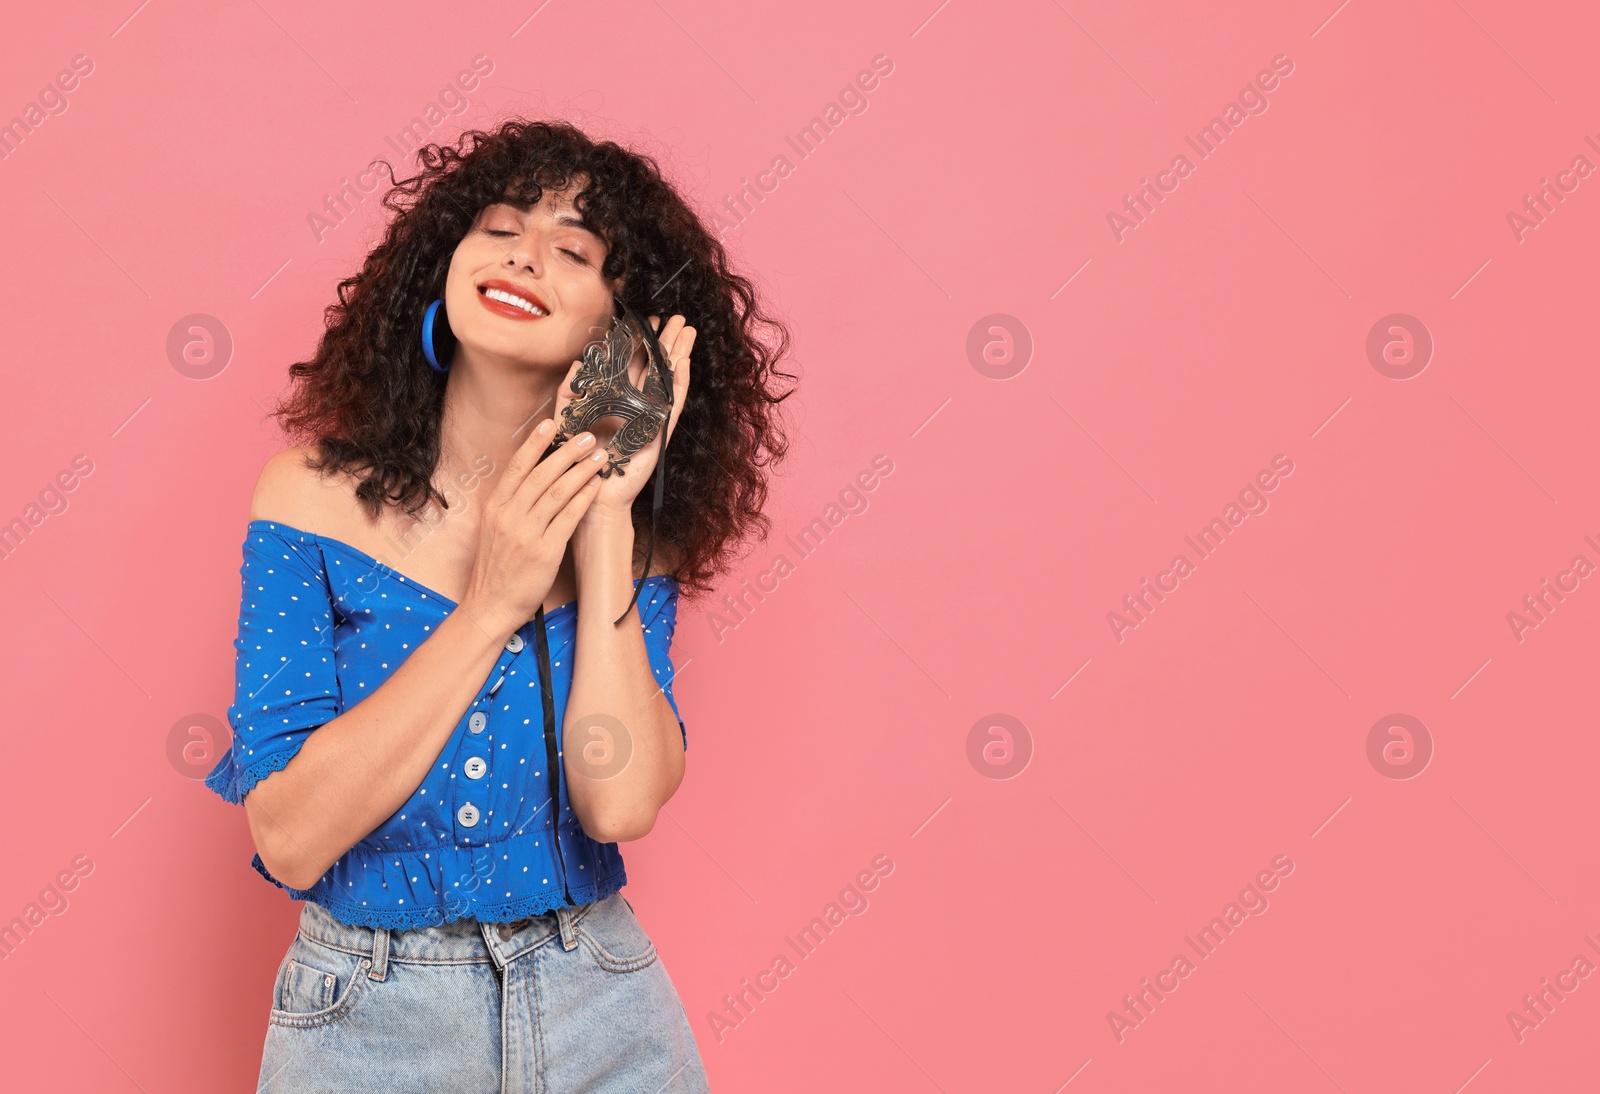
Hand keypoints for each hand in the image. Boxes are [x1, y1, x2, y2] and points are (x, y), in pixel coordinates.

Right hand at [459, 420, 607, 636]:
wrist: (490, 604)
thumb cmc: (495, 567)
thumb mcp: (493, 528)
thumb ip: (510, 504)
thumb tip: (532, 477)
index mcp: (495, 507)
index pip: (517, 467)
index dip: (535, 444)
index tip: (550, 425)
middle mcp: (509, 516)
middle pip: (541, 475)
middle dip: (567, 453)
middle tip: (588, 437)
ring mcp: (526, 534)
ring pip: (557, 493)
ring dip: (581, 472)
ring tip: (599, 457)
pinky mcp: (545, 552)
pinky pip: (568, 519)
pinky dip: (583, 499)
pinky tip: (595, 487)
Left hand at [553, 313, 694, 518]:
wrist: (591, 494)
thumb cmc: (578, 461)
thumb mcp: (567, 419)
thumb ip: (570, 390)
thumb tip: (578, 361)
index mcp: (616, 400)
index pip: (631, 364)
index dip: (639, 341)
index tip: (645, 319)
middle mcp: (636, 406)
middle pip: (654, 366)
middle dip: (665, 341)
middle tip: (675, 317)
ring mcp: (650, 418)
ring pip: (667, 379)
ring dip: (678, 354)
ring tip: (687, 330)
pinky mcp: (658, 433)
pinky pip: (672, 404)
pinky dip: (679, 383)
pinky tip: (683, 363)